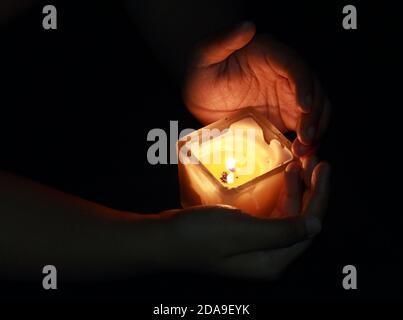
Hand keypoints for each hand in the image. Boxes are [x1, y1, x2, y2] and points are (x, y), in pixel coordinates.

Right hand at [160, 159, 329, 278]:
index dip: (320, 196)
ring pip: (287, 214)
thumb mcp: (244, 232)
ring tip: (298, 162)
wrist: (167, 239)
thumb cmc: (201, 235)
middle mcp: (269, 256)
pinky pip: (271, 212)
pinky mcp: (245, 235)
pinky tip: (280, 176)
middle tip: (312, 159)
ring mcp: (257, 246)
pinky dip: (278, 194)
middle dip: (310, 190)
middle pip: (301, 220)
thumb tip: (317, 225)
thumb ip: (283, 231)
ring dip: (295, 189)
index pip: (309, 227)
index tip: (323, 167)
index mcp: (273, 261)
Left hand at [183, 21, 329, 156]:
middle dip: (315, 115)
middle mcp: (284, 75)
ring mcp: (286, 97)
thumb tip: (247, 26)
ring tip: (304, 152)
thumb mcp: (204, 57)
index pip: (296, 68)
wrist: (198, 99)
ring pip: (315, 111)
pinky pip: (302, 128)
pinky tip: (300, 156)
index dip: (304, 86)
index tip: (303, 107)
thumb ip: (222, 41)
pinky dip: (305, 142)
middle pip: (313, 91)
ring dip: (315, 131)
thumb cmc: (201, 74)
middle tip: (305, 138)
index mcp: (270, 56)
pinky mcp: (283, 117)